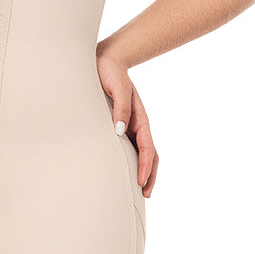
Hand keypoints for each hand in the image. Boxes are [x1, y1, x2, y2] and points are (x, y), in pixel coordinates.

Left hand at [96, 51, 158, 197]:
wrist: (104, 60)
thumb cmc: (109, 72)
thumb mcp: (117, 88)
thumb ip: (121, 108)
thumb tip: (120, 130)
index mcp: (139, 117)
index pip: (146, 146)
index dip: (145, 165)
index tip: (141, 181)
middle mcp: (136, 123)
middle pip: (150, 153)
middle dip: (149, 174)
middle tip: (145, 193)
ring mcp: (130, 124)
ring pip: (142, 151)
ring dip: (144, 169)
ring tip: (141, 187)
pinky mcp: (121, 123)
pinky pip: (131, 145)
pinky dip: (134, 160)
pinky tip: (126, 170)